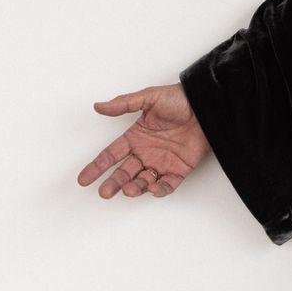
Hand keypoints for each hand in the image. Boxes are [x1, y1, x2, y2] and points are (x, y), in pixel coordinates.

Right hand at [77, 82, 210, 203]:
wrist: (207, 106)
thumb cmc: (180, 99)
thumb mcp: (149, 98)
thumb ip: (124, 104)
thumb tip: (99, 106)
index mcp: (135, 137)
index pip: (111, 155)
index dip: (97, 167)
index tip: (83, 179)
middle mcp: (146, 152)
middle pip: (124, 172)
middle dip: (113, 183)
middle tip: (104, 192)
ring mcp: (162, 162)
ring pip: (143, 180)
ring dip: (134, 187)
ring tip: (128, 190)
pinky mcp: (180, 169)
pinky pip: (168, 184)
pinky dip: (160, 189)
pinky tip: (152, 189)